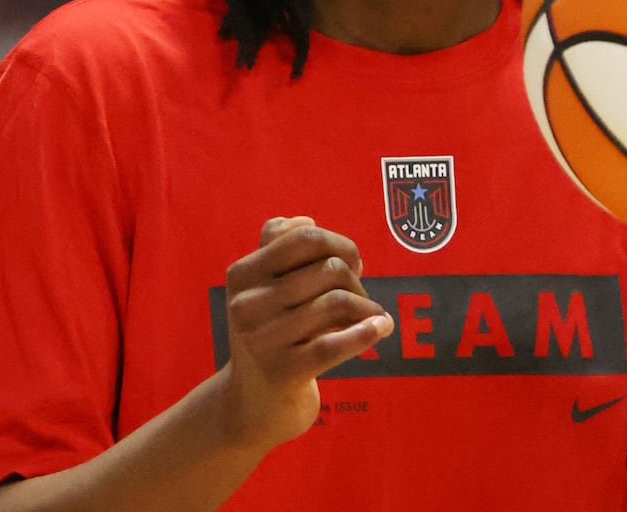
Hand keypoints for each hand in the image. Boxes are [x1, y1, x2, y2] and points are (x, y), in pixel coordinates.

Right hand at [216, 217, 393, 451]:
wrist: (251, 406)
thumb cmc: (271, 335)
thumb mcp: (264, 289)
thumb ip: (279, 247)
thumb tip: (305, 220)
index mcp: (243, 274)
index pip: (305, 238)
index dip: (340, 244)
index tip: (352, 264)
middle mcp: (246, 304)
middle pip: (328, 268)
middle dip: (355, 280)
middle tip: (359, 300)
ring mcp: (263, 341)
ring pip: (337, 302)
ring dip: (366, 308)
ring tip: (371, 319)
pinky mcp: (284, 373)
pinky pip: (335, 345)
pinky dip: (367, 331)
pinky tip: (383, 327)